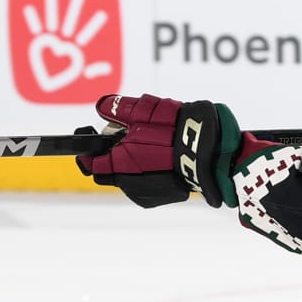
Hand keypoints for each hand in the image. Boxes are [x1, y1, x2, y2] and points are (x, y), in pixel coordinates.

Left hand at [76, 93, 242, 208]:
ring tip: (153, 145)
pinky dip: (149, 171)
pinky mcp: (162, 195)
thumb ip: (119, 110)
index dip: (90, 150)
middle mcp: (129, 182)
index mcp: (120, 163)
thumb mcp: (144, 111)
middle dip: (113, 155)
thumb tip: (102, 107)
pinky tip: (163, 157)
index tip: (93, 138)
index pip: (90, 163)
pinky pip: (146, 182)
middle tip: (129, 137)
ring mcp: (146, 192)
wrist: (211, 151)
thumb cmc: (176, 130)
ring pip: (128, 177)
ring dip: (132, 163)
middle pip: (108, 171)